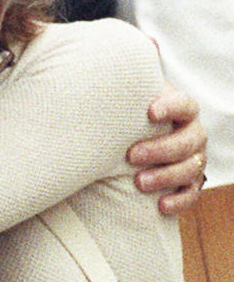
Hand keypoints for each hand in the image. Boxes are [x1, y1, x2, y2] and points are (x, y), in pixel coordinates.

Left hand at [127, 83, 206, 213]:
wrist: (131, 141)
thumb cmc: (125, 118)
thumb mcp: (124, 104)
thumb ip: (116, 94)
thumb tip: (87, 76)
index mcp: (180, 110)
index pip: (184, 105)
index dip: (171, 107)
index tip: (149, 112)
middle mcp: (192, 133)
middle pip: (188, 140)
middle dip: (161, 149)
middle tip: (131, 155)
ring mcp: (194, 158)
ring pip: (191, 167)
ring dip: (166, 176)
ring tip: (139, 182)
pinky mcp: (190, 182)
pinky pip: (192, 193)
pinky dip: (178, 200)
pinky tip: (160, 205)